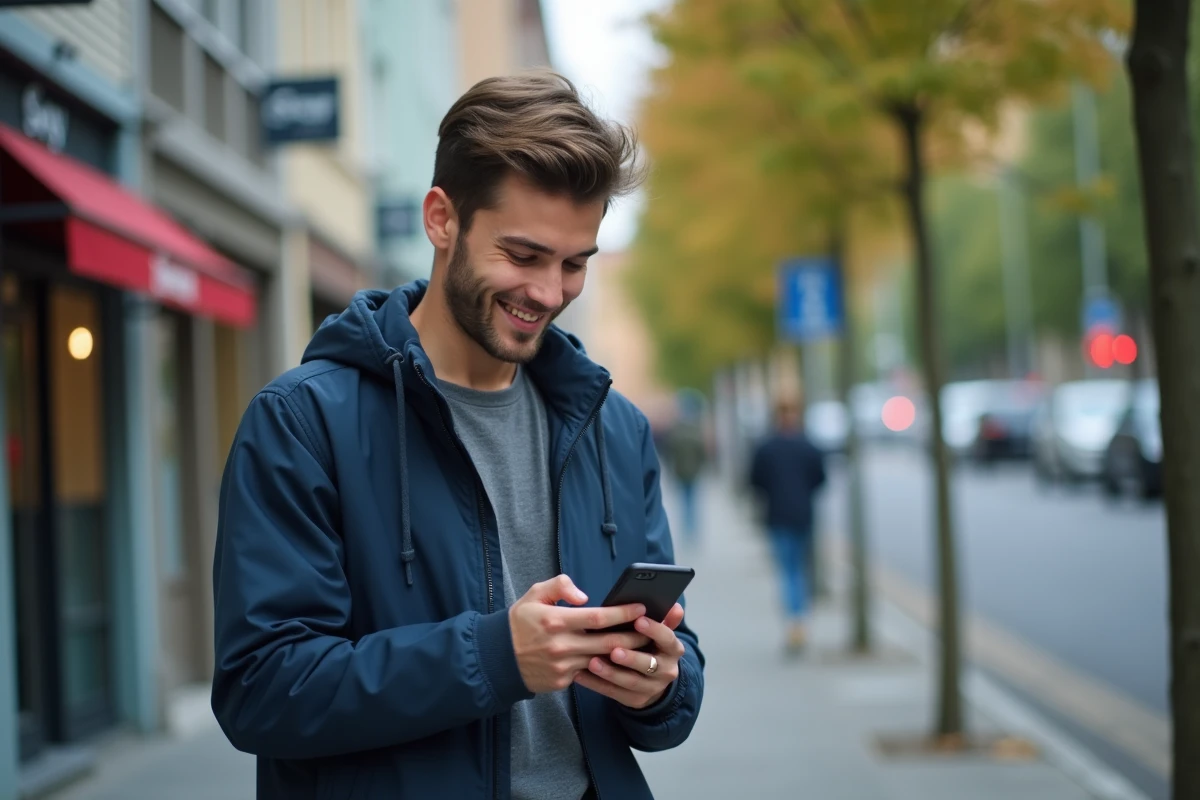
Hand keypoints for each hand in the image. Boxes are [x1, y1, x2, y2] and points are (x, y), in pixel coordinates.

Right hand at [509, 575, 650, 693]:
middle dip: (635, 637)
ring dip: (624, 654)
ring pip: (603, 660)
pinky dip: (604, 666)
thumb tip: (584, 596)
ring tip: (643, 645)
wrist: (496, 658)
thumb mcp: (534, 594)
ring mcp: (563, 666)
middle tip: (653, 629)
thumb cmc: (519, 622)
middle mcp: (561, 645)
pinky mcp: (562, 681)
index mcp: (555, 620)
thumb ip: (560, 586)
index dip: (623, 613)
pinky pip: (589, 672)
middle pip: (608, 643)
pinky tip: (619, 660)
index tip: (641, 608)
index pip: (599, 617)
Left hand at [573, 603, 685, 709]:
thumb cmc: (651, 647)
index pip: (667, 639)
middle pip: (648, 664)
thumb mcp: (660, 634)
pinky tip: (580, 674)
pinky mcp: (635, 700)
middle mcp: (667, 670)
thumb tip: (675, 606)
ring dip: (610, 672)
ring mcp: (652, 688)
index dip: (654, 630)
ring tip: (592, 662)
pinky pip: (614, 693)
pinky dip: (596, 684)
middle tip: (613, 649)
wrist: (654, 681)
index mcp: (673, 650)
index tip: (638, 620)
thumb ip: (665, 619)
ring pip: (630, 681)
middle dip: (631, 657)